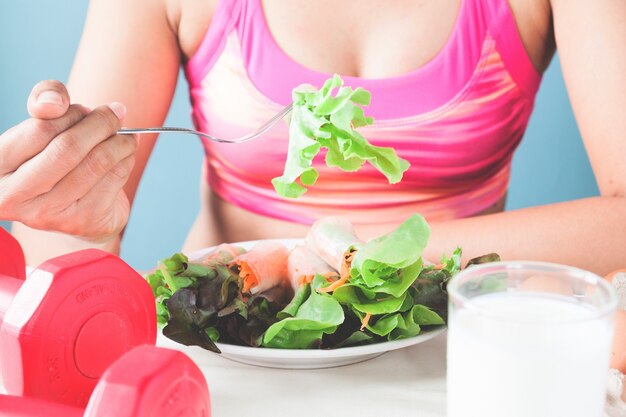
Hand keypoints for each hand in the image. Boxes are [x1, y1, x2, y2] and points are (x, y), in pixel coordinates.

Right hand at [0, 80, 137, 240]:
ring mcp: (48, 213)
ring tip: (126, 134)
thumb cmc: (53, 159)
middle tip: (116, 113)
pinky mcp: (82, 222)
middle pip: (69, 148)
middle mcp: (14, 195)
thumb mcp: (41, 128)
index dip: (70, 113)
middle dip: (101, 124)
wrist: (72, 209)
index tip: (85, 110)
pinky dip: (127, 159)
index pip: (39, 129)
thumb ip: (44, 102)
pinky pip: (115, 178)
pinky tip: (126, 155)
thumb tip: (55, 100)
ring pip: (97, 162)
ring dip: (120, 141)